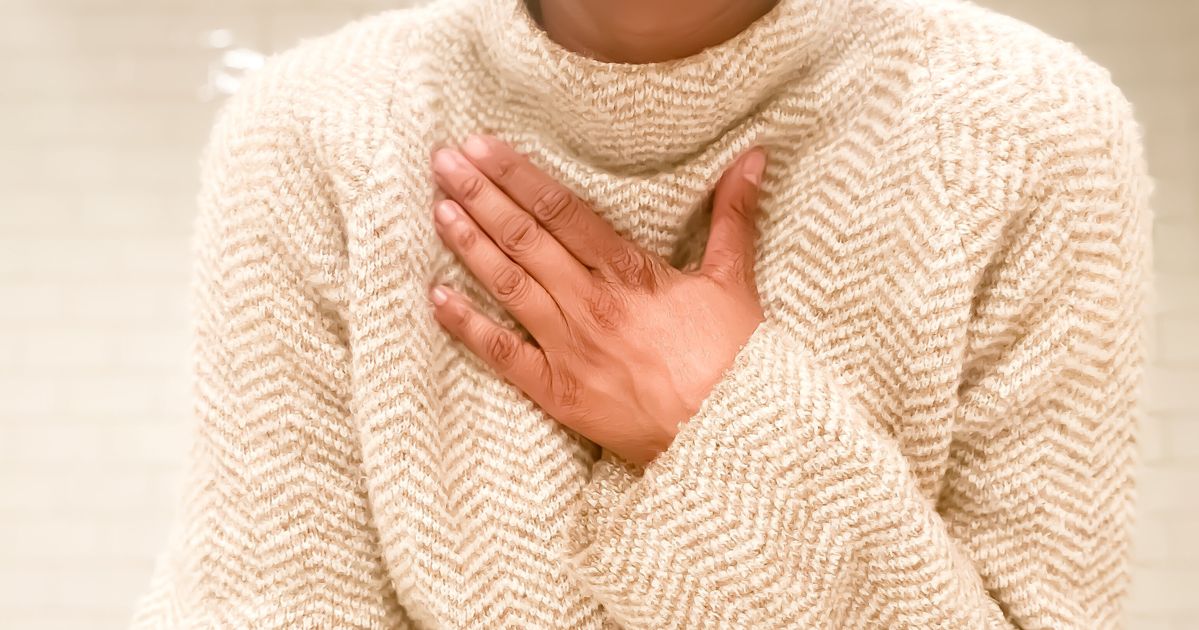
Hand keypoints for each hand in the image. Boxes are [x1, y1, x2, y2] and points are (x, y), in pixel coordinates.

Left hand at [427, 135, 767, 465]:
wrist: (729, 437)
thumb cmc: (733, 360)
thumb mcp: (735, 280)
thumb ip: (732, 215)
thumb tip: (755, 155)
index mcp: (630, 272)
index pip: (561, 211)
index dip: (518, 176)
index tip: (483, 147)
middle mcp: (591, 303)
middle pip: (525, 239)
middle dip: (480, 196)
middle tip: (443, 163)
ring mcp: (570, 348)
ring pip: (509, 286)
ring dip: (470, 245)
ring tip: (438, 210)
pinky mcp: (558, 391)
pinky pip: (502, 354)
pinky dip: (467, 325)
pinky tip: (437, 297)